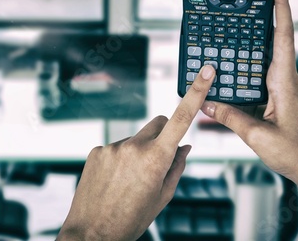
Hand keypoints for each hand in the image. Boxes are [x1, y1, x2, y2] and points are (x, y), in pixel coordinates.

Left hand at [57, 65, 215, 240]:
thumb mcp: (163, 197)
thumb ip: (177, 167)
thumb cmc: (131, 219)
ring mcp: (112, 147)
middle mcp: (133, 147)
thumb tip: (185, 145)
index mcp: (156, 159)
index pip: (181, 119)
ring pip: (136, 138)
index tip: (205, 72)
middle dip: (163, 134)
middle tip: (158, 158)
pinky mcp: (97, 150)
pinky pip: (117, 146)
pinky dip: (120, 158)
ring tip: (129, 179)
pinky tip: (114, 179)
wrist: (92, 233)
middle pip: (157, 123)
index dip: (196, 93)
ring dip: (139, 151)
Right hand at [201, 0, 297, 238]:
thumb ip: (230, 116)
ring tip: (238, 25)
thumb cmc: (296, 152)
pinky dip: (247, 66)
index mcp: (285, 81)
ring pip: (266, 56)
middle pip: (276, 37)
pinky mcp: (277, 97)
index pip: (283, 35)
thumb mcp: (257, 135)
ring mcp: (282, 87)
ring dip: (256, 39)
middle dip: (268, 12)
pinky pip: (260, 75)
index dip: (281, 6)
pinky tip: (234, 68)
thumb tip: (207, 101)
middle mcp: (285, 79)